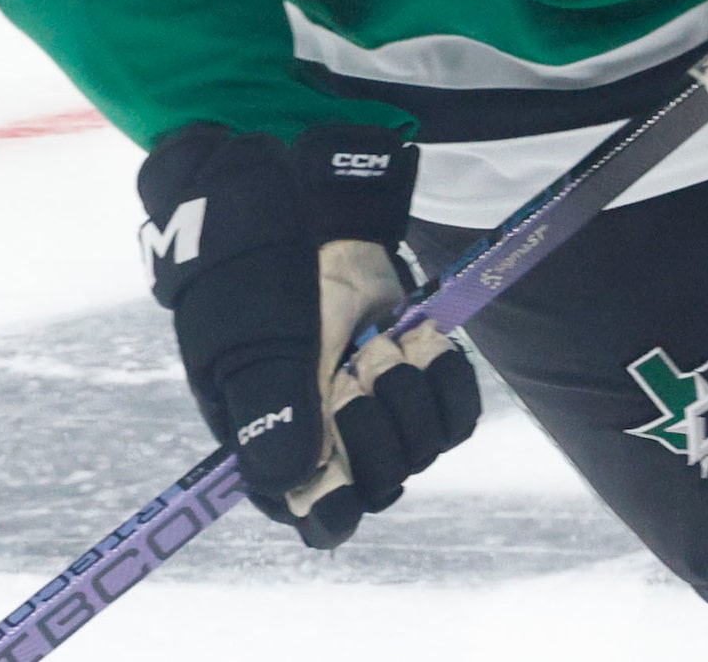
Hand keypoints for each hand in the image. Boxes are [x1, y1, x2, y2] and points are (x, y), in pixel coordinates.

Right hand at [136, 123, 480, 547]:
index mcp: (266, 434)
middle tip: (354, 368)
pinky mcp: (411, 370)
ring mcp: (370, 399)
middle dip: (377, 425)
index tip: (346, 472)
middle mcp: (322, 429)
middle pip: (379, 482)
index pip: (311, 513)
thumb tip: (300, 490)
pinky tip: (418, 338)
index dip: (336, 504)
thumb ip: (272, 408)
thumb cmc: (252, 264)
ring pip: (422, 447)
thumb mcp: (253, 333)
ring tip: (379, 341)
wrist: (294, 193)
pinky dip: (447, 378)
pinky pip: (455, 410)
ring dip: (411, 393)